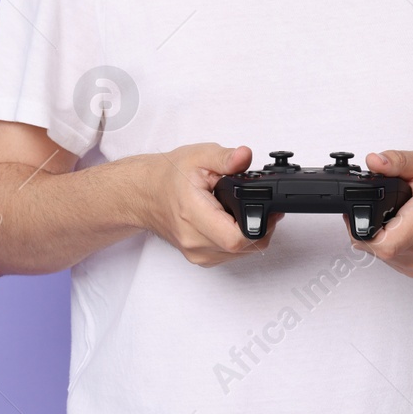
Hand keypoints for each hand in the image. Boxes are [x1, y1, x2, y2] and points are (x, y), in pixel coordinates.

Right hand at [137, 143, 278, 267]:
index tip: (266, 211)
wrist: (146, 193)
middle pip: (242, 248)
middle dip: (260, 228)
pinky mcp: (199, 257)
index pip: (235, 237)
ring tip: (243, 211)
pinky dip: (237, 241)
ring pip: (238, 254)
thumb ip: (225, 158)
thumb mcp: (199, 156)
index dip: (259, 226)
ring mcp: (196, 252)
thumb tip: (245, 156)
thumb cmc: (169, 176)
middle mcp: (194, 240)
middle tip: (262, 207)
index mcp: (193, 214)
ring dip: (249, 236)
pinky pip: (229, 256)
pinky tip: (233, 222)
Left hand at [352, 149, 412, 277]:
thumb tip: (373, 161)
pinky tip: (397, 228)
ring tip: (390, 216)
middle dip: (366, 228)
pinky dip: (387, 244)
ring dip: (377, 237)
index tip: (357, 213)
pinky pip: (390, 260)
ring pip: (381, 256)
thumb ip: (397, 161)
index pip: (383, 243)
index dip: (361, 230)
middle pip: (376, 249)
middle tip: (370, 207)